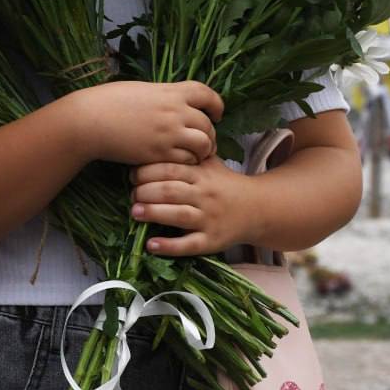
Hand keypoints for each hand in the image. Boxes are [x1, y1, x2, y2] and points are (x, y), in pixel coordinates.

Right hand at [72, 80, 222, 166]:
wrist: (91, 120)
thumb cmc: (109, 101)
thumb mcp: (142, 90)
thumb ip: (163, 96)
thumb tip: (174, 101)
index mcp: (171, 91)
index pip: (206, 94)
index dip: (216, 105)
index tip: (216, 114)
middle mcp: (175, 111)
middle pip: (208, 124)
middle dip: (210, 133)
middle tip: (206, 141)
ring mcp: (169, 133)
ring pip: (204, 144)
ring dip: (204, 150)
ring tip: (197, 154)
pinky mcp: (160, 153)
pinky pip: (187, 160)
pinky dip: (189, 162)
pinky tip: (180, 162)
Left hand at [130, 155, 255, 255]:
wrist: (258, 209)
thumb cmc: (226, 185)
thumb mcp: (211, 164)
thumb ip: (188, 154)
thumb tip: (155, 143)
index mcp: (202, 175)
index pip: (171, 169)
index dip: (147, 171)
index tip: (132, 176)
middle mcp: (205, 195)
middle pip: (171, 191)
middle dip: (146, 192)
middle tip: (131, 195)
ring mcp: (209, 219)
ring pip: (179, 215)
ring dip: (154, 213)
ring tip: (135, 212)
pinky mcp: (211, 241)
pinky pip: (189, 245)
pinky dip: (169, 246)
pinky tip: (152, 245)